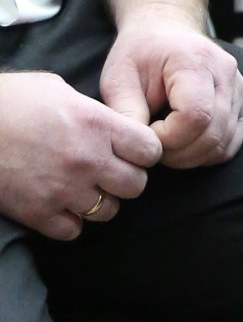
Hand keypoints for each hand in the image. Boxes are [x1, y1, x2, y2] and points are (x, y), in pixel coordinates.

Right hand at [0, 71, 161, 238]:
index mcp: (96, 124)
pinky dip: (69, 221)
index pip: (151, 151)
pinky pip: (74, 230)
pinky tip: (59, 203)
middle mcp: (87, 159)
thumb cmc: (10, 100)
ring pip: (109, 211)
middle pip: (136, 186)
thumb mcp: (58, 90)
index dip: (143, 152)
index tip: (130, 150)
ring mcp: (63, 189)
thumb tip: (111, 127)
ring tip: (81, 188)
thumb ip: (92, 113)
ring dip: (99, 201)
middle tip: (107, 172)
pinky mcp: (38, 212)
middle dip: (125, 179)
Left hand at [100, 4, 242, 169]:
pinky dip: (205, 154)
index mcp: (194, 60)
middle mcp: (225, 73)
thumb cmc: (139, 54)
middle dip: (177, 153)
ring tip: (165, 144)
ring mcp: (238, 89)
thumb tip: (138, 150)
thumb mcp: (119, 78)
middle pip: (212, 134)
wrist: (164, 31)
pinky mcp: (240, 104)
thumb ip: (127, 113)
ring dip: (191, 157)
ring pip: (223, 144)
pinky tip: (183, 145)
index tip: (144, 131)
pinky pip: (230, 144)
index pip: (195, 116)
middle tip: (151, 144)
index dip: (167, 138)